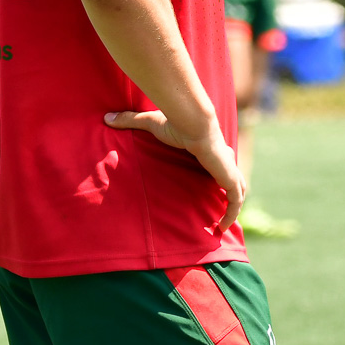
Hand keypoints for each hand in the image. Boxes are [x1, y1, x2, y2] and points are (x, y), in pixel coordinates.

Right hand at [105, 110, 246, 234]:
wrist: (192, 122)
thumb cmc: (175, 122)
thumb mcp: (150, 123)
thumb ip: (131, 121)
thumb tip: (106, 119)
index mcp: (209, 149)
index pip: (218, 163)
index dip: (217, 175)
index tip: (210, 186)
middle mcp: (222, 159)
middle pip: (232, 179)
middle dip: (230, 193)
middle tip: (221, 211)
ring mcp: (227, 169)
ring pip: (238, 191)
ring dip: (233, 208)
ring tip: (222, 225)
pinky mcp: (229, 178)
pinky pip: (236, 200)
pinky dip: (232, 213)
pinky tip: (222, 226)